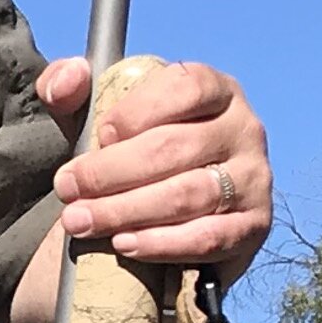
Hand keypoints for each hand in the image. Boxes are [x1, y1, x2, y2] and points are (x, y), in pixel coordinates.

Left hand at [7, 54, 274, 322]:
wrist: (167, 220)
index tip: (99, 136)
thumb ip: (69, 89)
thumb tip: (69, 78)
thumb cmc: (130, 156)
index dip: (135, 112)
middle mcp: (243, 128)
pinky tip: (124, 244)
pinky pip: (207, 237)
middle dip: (110, 171)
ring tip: (80, 221)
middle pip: (173, 147)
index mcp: (214, 89)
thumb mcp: (97, 118)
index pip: (183, 87)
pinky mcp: (253, 225)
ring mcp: (254, 177)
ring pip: (186, 194)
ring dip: (125, 210)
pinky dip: (161, 243)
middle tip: (67, 190)